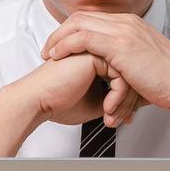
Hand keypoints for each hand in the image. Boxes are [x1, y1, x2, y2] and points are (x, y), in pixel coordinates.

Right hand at [12, 51, 142, 127]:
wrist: (37, 100)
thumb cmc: (58, 102)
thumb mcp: (95, 103)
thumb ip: (113, 98)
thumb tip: (132, 106)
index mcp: (97, 58)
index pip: (125, 75)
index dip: (128, 99)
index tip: (125, 117)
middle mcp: (97, 51)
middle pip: (129, 74)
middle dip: (130, 102)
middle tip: (123, 120)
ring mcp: (96, 50)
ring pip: (128, 75)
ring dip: (125, 102)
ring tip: (113, 117)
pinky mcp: (94, 54)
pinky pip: (120, 76)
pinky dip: (118, 97)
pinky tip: (107, 109)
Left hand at [41, 11, 169, 118]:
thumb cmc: (168, 84)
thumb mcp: (143, 67)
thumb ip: (126, 65)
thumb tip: (112, 78)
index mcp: (133, 24)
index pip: (94, 18)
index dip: (72, 30)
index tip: (60, 47)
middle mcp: (127, 22)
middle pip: (82, 17)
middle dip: (60, 32)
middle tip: (48, 49)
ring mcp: (124, 31)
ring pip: (79, 24)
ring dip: (58, 38)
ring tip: (48, 54)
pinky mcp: (120, 45)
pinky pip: (83, 37)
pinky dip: (66, 45)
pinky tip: (57, 57)